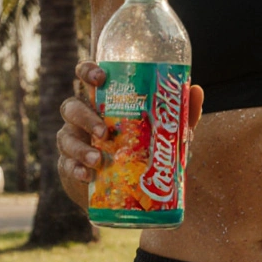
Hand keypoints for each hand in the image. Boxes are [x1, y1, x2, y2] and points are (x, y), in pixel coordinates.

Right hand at [57, 61, 204, 183]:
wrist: (125, 191)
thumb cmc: (142, 151)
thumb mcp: (164, 134)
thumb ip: (178, 115)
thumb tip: (196, 90)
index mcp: (102, 103)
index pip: (87, 78)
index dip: (87, 71)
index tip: (100, 77)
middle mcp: (83, 118)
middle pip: (71, 106)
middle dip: (84, 116)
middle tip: (104, 131)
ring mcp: (74, 142)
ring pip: (65, 137)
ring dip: (80, 147)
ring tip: (98, 159)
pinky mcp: (69, 166)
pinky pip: (66, 165)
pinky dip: (76, 169)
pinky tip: (87, 175)